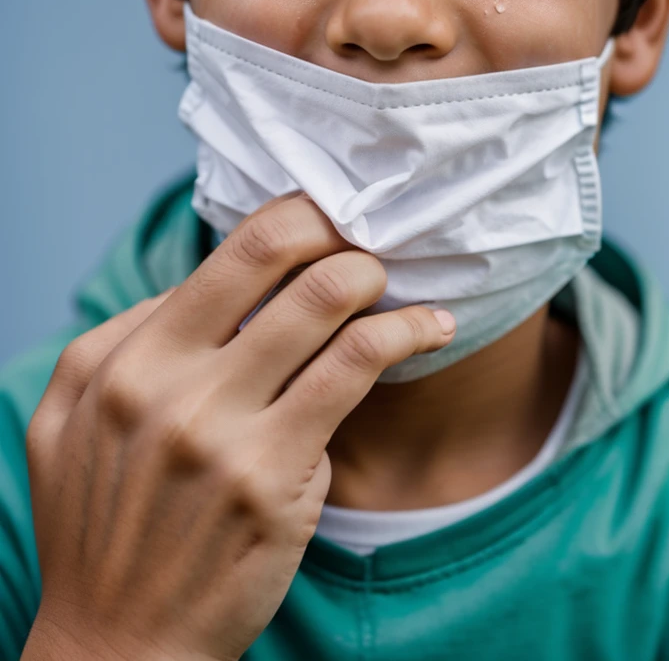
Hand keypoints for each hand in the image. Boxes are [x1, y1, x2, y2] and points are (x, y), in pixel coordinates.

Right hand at [24, 194, 454, 660]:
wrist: (117, 644)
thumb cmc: (101, 526)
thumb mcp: (71, 419)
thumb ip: (125, 338)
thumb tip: (208, 285)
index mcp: (123, 357)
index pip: (231, 249)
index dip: (296, 217)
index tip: (328, 222)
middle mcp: (167, 380)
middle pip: (278, 255)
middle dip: (339, 233)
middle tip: (369, 245)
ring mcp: (221, 427)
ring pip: (325, 303)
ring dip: (378, 280)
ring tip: (400, 287)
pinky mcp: (274, 476)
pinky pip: (354, 370)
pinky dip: (404, 334)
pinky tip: (430, 330)